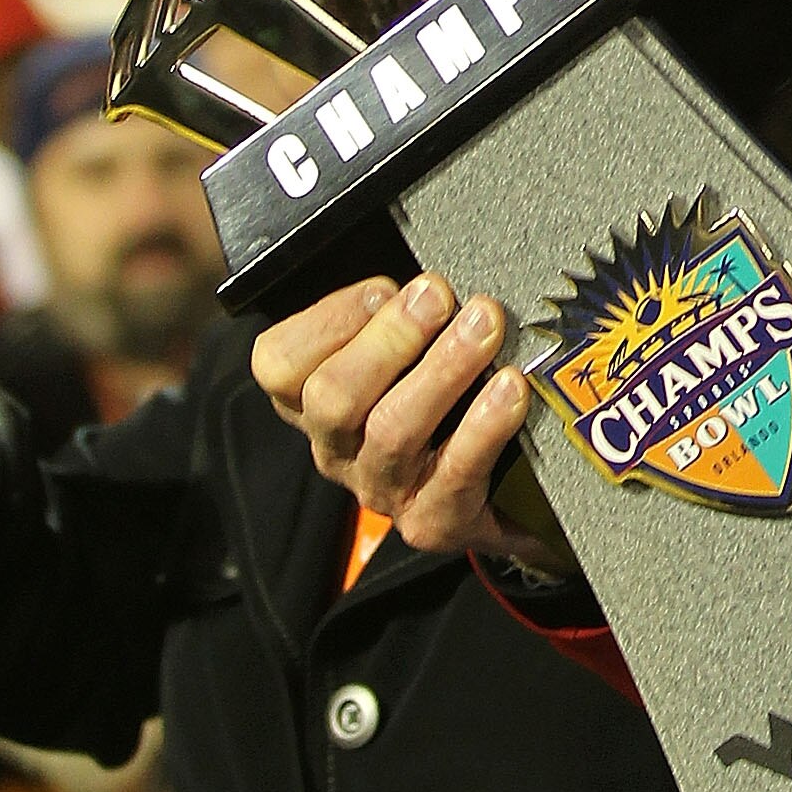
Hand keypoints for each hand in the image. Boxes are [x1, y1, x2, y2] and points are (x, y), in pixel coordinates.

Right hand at [252, 273, 569, 569]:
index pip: (279, 364)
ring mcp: (382, 489)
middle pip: (332, 397)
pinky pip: (453, 474)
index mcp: (314, 399)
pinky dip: (484, 426)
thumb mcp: (415, 348)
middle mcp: (338, 447)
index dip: (327, 322)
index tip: (384, 287)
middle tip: (439, 295)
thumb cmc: (455, 399)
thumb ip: (406, 308)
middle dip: (388, 338)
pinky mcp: (433, 522)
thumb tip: (430, 269)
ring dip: (441, 370)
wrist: (512, 495)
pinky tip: (512, 388)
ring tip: (485, 325)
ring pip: (392, 431)